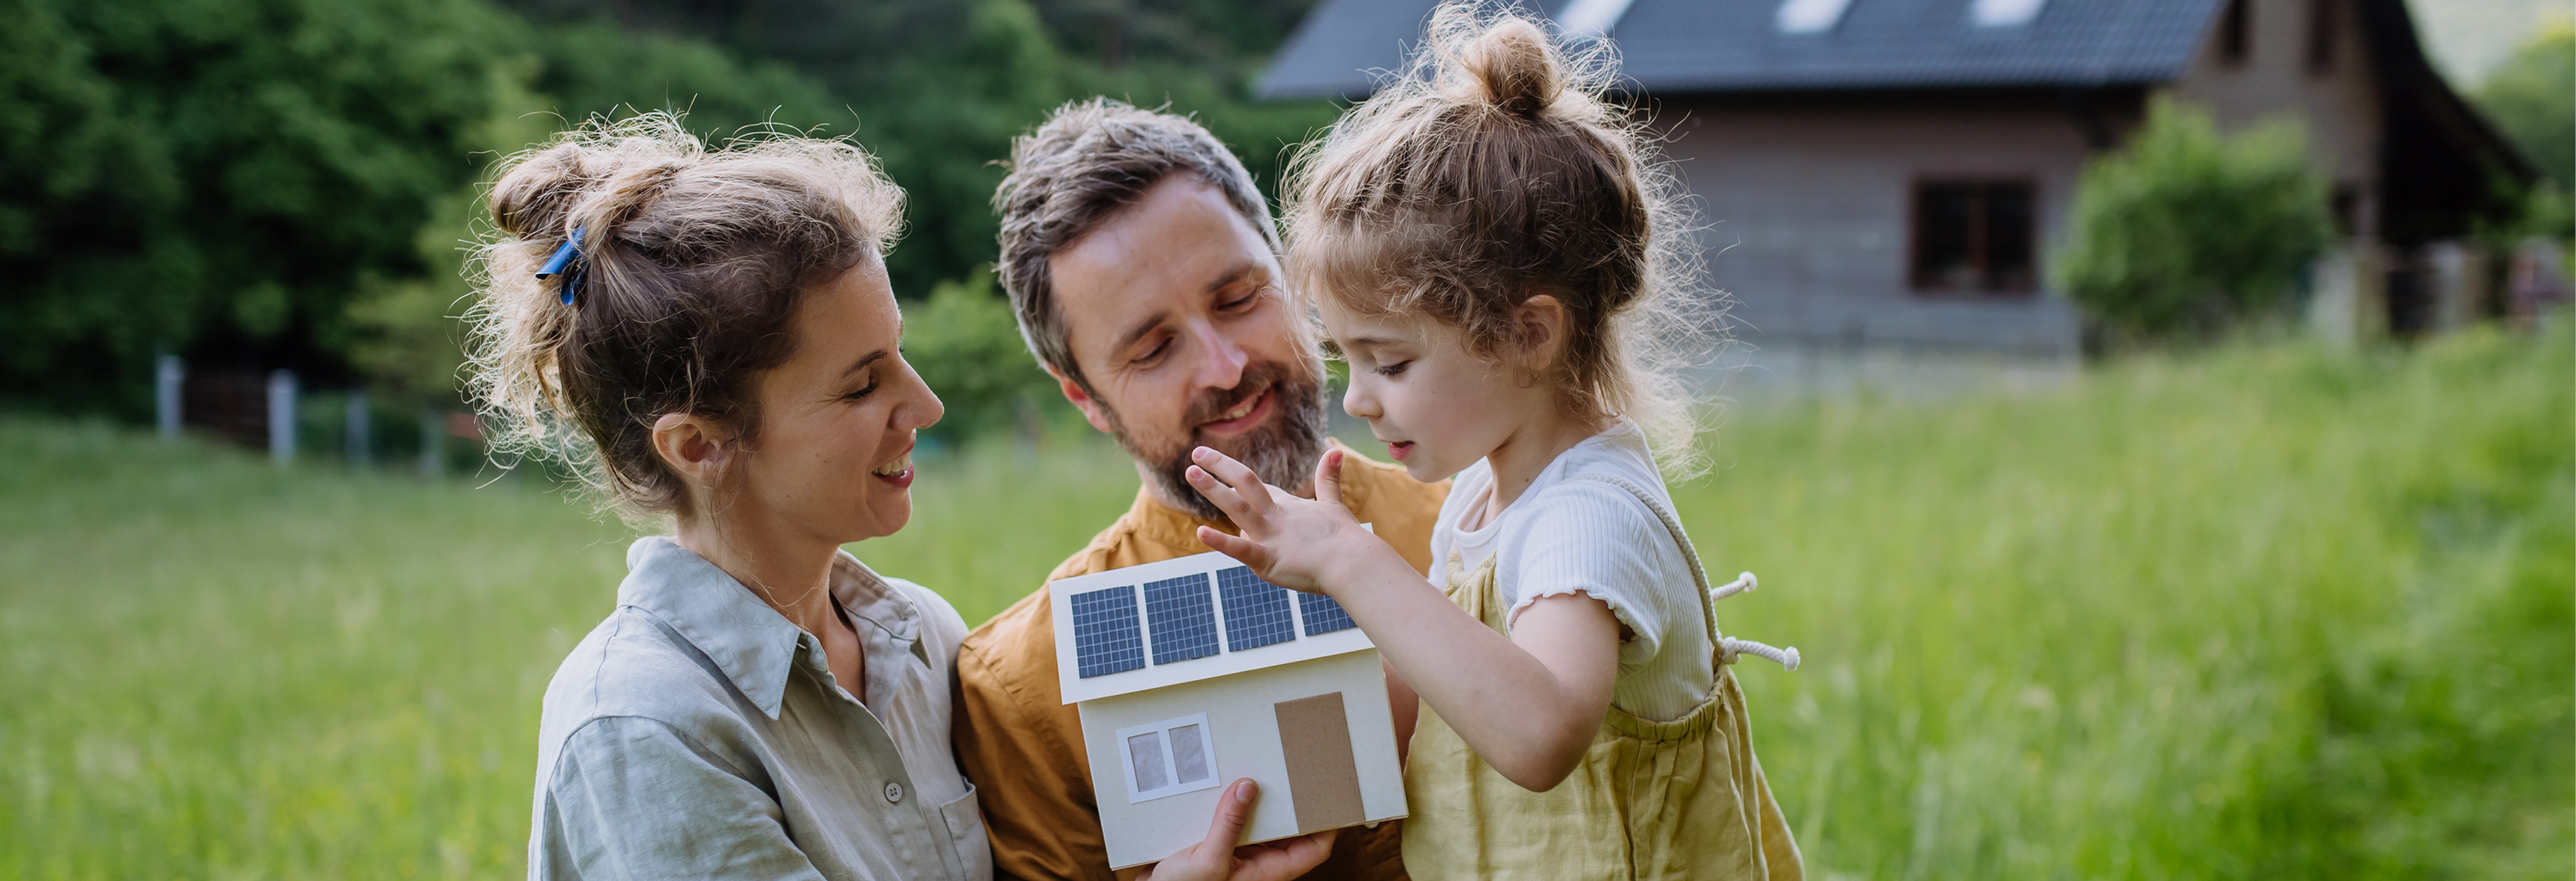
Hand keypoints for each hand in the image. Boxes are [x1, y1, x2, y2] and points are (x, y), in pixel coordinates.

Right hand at [1135, 779, 1337, 880]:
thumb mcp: (1207, 858)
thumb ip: (1228, 823)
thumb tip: (1249, 787)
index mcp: (1268, 872)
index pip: (1314, 849)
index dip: (1327, 824)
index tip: (1331, 794)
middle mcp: (1258, 864)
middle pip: (1290, 830)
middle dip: (1292, 804)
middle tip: (1295, 771)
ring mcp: (1239, 855)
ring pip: (1262, 824)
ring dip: (1260, 801)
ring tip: (1262, 770)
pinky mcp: (1218, 847)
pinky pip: (1234, 822)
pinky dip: (1233, 805)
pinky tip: (1226, 785)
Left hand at [1186, 446, 1371, 591]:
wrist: (1354, 564)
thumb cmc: (1346, 540)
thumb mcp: (1334, 505)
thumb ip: (1329, 479)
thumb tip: (1335, 450)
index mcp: (1290, 507)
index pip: (1260, 489)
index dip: (1238, 477)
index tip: (1219, 467)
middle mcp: (1276, 516)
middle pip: (1244, 483)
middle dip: (1219, 467)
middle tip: (1195, 454)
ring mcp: (1270, 537)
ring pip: (1237, 507)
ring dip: (1212, 489)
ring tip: (1191, 472)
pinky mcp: (1268, 560)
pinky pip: (1242, 550)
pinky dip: (1221, 542)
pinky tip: (1200, 532)